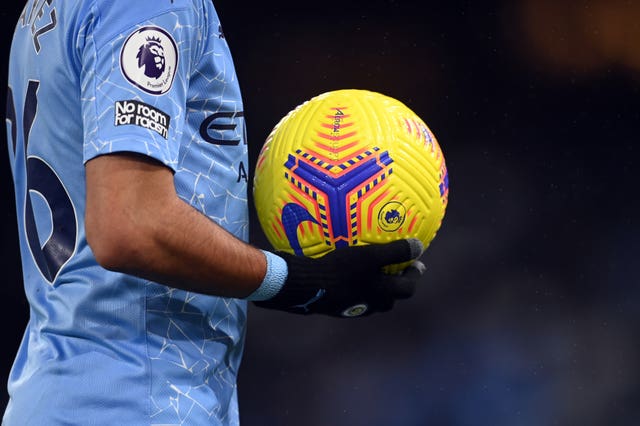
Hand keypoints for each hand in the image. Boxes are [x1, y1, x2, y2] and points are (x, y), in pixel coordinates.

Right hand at [254, 239, 424, 316]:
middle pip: (391, 297)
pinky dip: (356, 286)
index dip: (414, 276)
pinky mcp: (337, 307)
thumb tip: (419, 246)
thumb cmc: (341, 270)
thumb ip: (395, 252)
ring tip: (372, 271)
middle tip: (396, 268)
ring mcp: (353, 308)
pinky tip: (345, 273)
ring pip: (372, 299)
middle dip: (396, 283)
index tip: (417, 263)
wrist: (307, 287)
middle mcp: (371, 305)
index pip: (408, 288)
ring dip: (376, 287)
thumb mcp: (370, 256)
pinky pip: (352, 296)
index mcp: (383, 294)